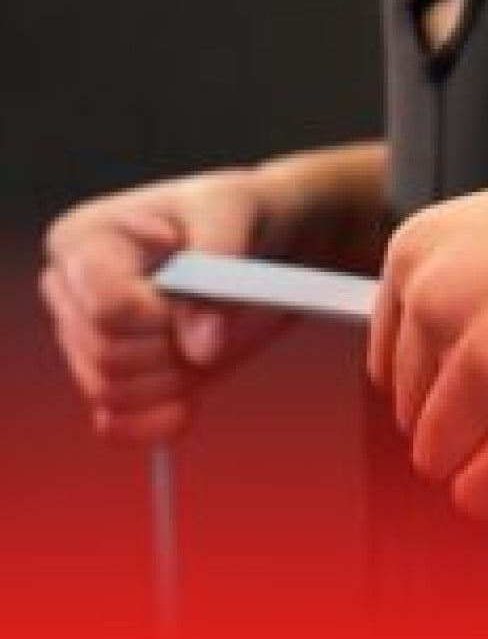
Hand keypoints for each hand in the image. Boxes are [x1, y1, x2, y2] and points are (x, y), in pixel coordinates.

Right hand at [40, 170, 289, 440]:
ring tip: (206, 338)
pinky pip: (118, 425)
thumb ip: (218, 266)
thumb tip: (201, 348)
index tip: (198, 284)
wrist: (265, 244)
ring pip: (115, 393)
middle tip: (210, 313)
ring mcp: (89, 338)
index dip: (162, 315)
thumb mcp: (236, 213)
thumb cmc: (239, 214)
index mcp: (82, 240)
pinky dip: (154, 423)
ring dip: (175, 378)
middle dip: (173, 347)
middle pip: (110, 358)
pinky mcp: (118, 376)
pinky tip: (187, 408)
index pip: (108, 308)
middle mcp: (71, 291)